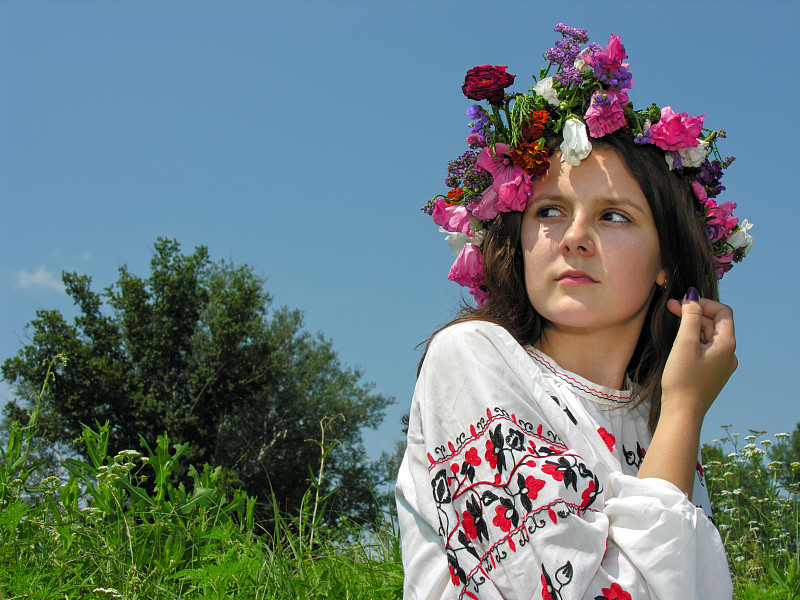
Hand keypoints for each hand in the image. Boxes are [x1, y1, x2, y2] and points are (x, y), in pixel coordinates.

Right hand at [661, 290, 737, 420]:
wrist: (682, 412)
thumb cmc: (683, 378)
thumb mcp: (685, 343)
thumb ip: (690, 317)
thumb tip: (693, 295)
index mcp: (727, 344)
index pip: (722, 312)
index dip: (703, 303)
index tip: (682, 301)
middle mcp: (729, 354)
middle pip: (715, 324)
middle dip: (694, 313)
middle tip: (670, 307)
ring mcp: (722, 365)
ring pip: (709, 337)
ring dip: (693, 327)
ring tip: (672, 324)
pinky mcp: (712, 374)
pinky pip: (706, 350)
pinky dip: (694, 341)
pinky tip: (679, 344)